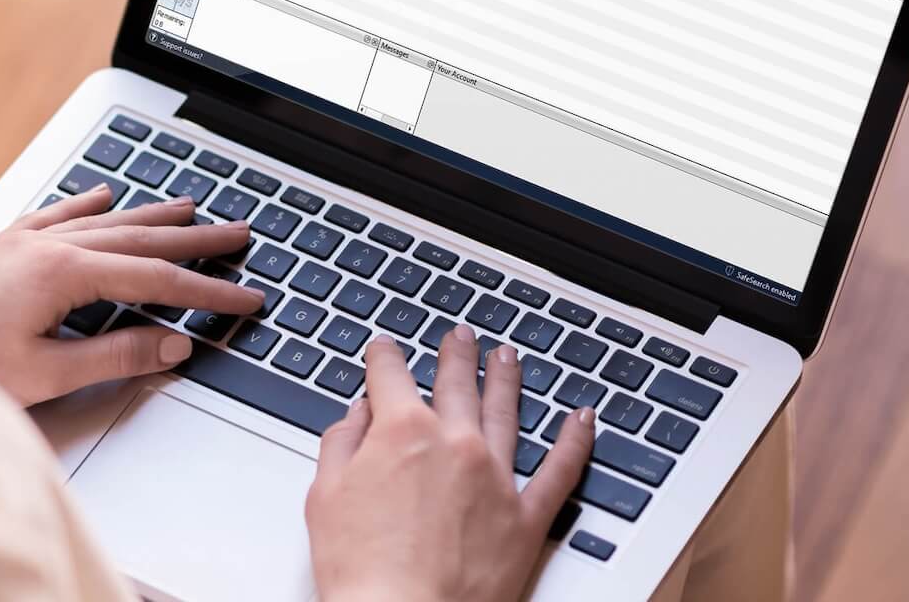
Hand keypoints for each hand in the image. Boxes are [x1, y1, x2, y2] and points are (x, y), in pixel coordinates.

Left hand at [0, 186, 263, 404]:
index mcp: (63, 274)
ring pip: (104, 221)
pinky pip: (56, 216)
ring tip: (191, 206)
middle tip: (240, 232)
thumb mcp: (44, 375)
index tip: (245, 298)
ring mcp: (22, 244)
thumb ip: (114, 357)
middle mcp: (46, 248)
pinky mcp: (0, 250)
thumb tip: (173, 344)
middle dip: (196, 239)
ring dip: (151, 215)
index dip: (208, 292)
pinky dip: (86, 205)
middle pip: (140, 238)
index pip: (157, 281)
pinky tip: (103, 194)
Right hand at [306, 325, 595, 601]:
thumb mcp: (326, 497)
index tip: (384, 352)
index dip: (384, 357)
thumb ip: (342, 444)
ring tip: (507, 357)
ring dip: (506, 379)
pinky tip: (582, 418)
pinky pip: (560, 471)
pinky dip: (575, 441)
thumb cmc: (361, 572)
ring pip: (506, 411)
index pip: (391, 374)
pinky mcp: (525, 517)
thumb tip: (357, 416)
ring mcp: (495, 477)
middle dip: (456, 355)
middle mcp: (455, 443)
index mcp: (402, 431)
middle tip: (460, 336)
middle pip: (456, 382)